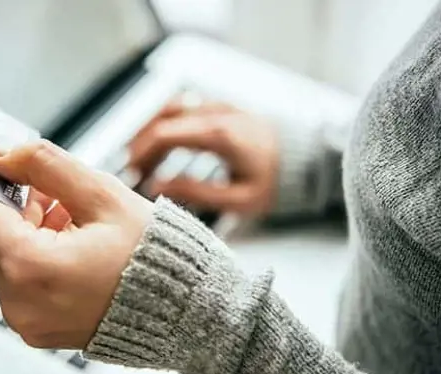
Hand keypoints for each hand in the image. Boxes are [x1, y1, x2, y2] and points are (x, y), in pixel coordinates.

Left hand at [0, 139, 152, 349]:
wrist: (182, 308)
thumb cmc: (152, 256)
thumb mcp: (101, 196)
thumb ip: (45, 165)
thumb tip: (1, 154)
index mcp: (30, 268)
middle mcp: (19, 302)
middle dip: (12, 204)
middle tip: (49, 189)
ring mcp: (26, 321)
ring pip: (2, 257)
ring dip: (25, 230)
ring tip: (71, 219)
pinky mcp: (36, 329)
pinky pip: (18, 282)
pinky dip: (34, 257)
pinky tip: (70, 244)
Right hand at [129, 94, 279, 214]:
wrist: (309, 161)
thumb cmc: (277, 183)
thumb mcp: (239, 200)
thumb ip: (196, 192)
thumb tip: (157, 186)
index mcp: (219, 135)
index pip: (164, 135)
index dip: (141, 154)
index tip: (131, 175)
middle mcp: (216, 113)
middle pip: (162, 119)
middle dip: (140, 145)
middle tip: (131, 171)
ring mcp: (219, 106)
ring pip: (170, 107)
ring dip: (150, 130)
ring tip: (140, 158)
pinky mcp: (223, 107)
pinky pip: (184, 106)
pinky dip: (166, 122)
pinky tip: (161, 142)